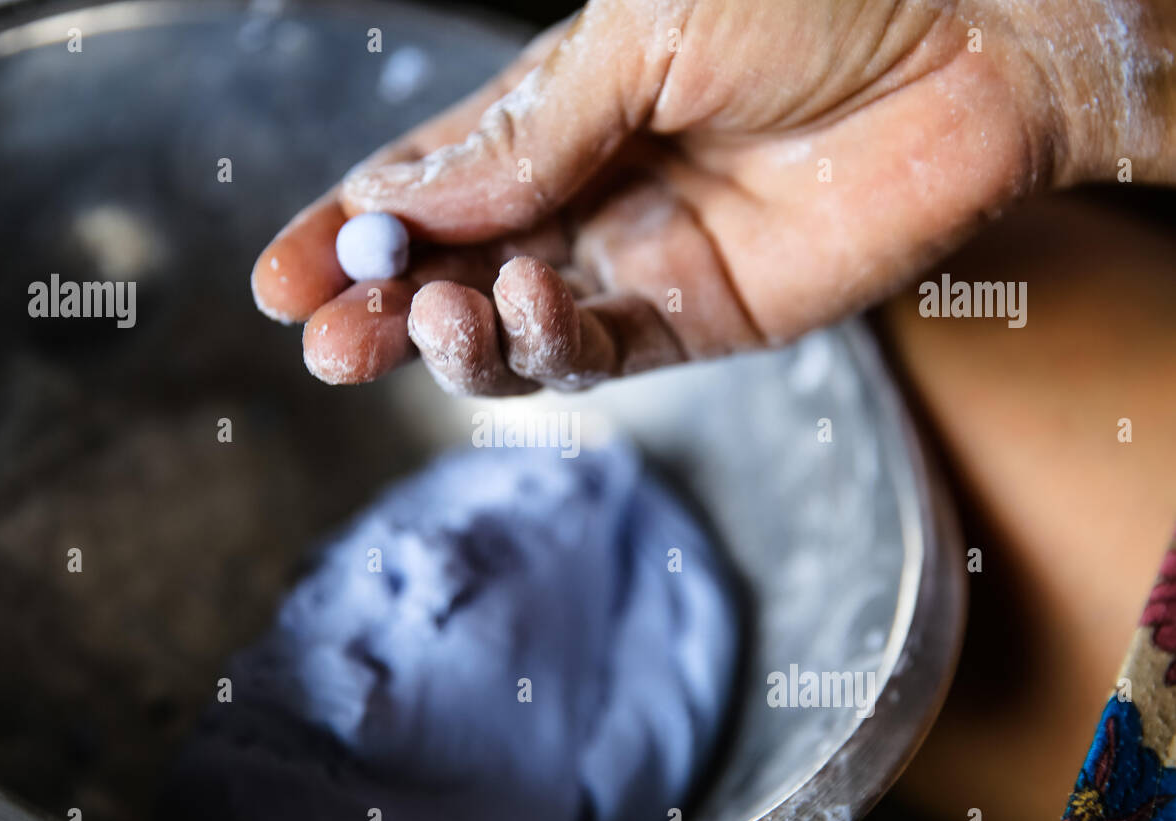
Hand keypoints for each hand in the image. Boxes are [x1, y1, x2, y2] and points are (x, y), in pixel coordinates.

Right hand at [251, 0, 1173, 394]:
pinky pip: (595, 354)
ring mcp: (637, 263)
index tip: (282, 277)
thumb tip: (406, 194)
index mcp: (558, 112)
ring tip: (427, 317)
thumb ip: (528, 127)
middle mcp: (586, 193)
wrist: (972, 36)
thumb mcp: (639, 34)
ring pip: (510, 329)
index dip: (349, 229)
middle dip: (382, 306)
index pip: (430, 185)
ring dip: (452, 335)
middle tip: (327, 337)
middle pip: (452, 271)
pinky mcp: (699, 320)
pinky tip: (524, 305)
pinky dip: (544, 344)